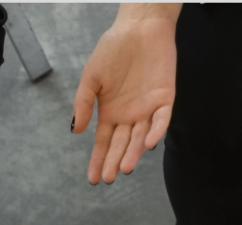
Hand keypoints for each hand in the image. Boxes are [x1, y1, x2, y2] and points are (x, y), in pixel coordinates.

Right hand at [72, 4, 178, 183]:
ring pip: (140, 138)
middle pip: (121, 145)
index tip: (93, 179)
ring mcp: (147, 110)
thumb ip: (83, 102)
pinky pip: (160, 120)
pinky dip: (155, 132)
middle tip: (109, 178)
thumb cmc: (113, 49)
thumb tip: (76, 130)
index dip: (98, 160)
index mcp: (111, 112)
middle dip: (114, 162)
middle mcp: (129, 116)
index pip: (104, 143)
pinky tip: (147, 144)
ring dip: (133, 153)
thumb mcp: (92, 76)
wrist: (139, 27)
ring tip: (124, 167)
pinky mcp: (165, 100)